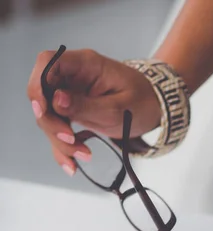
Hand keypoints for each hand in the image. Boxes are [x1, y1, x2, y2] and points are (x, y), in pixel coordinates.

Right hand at [27, 48, 160, 175]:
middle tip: (71, 141)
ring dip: (60, 141)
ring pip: (49, 118)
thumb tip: (56, 100)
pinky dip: (64, 150)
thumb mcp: (120, 106)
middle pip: (43, 94)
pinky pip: (60, 131)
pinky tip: (71, 166)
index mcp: (85, 65)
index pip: (48, 62)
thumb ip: (87, 104)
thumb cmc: (142, 102)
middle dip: (51, 122)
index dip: (38, 84)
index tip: (44, 110)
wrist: (154, 108)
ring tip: (84, 156)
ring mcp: (71, 96)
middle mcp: (73, 78)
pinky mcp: (73, 114)